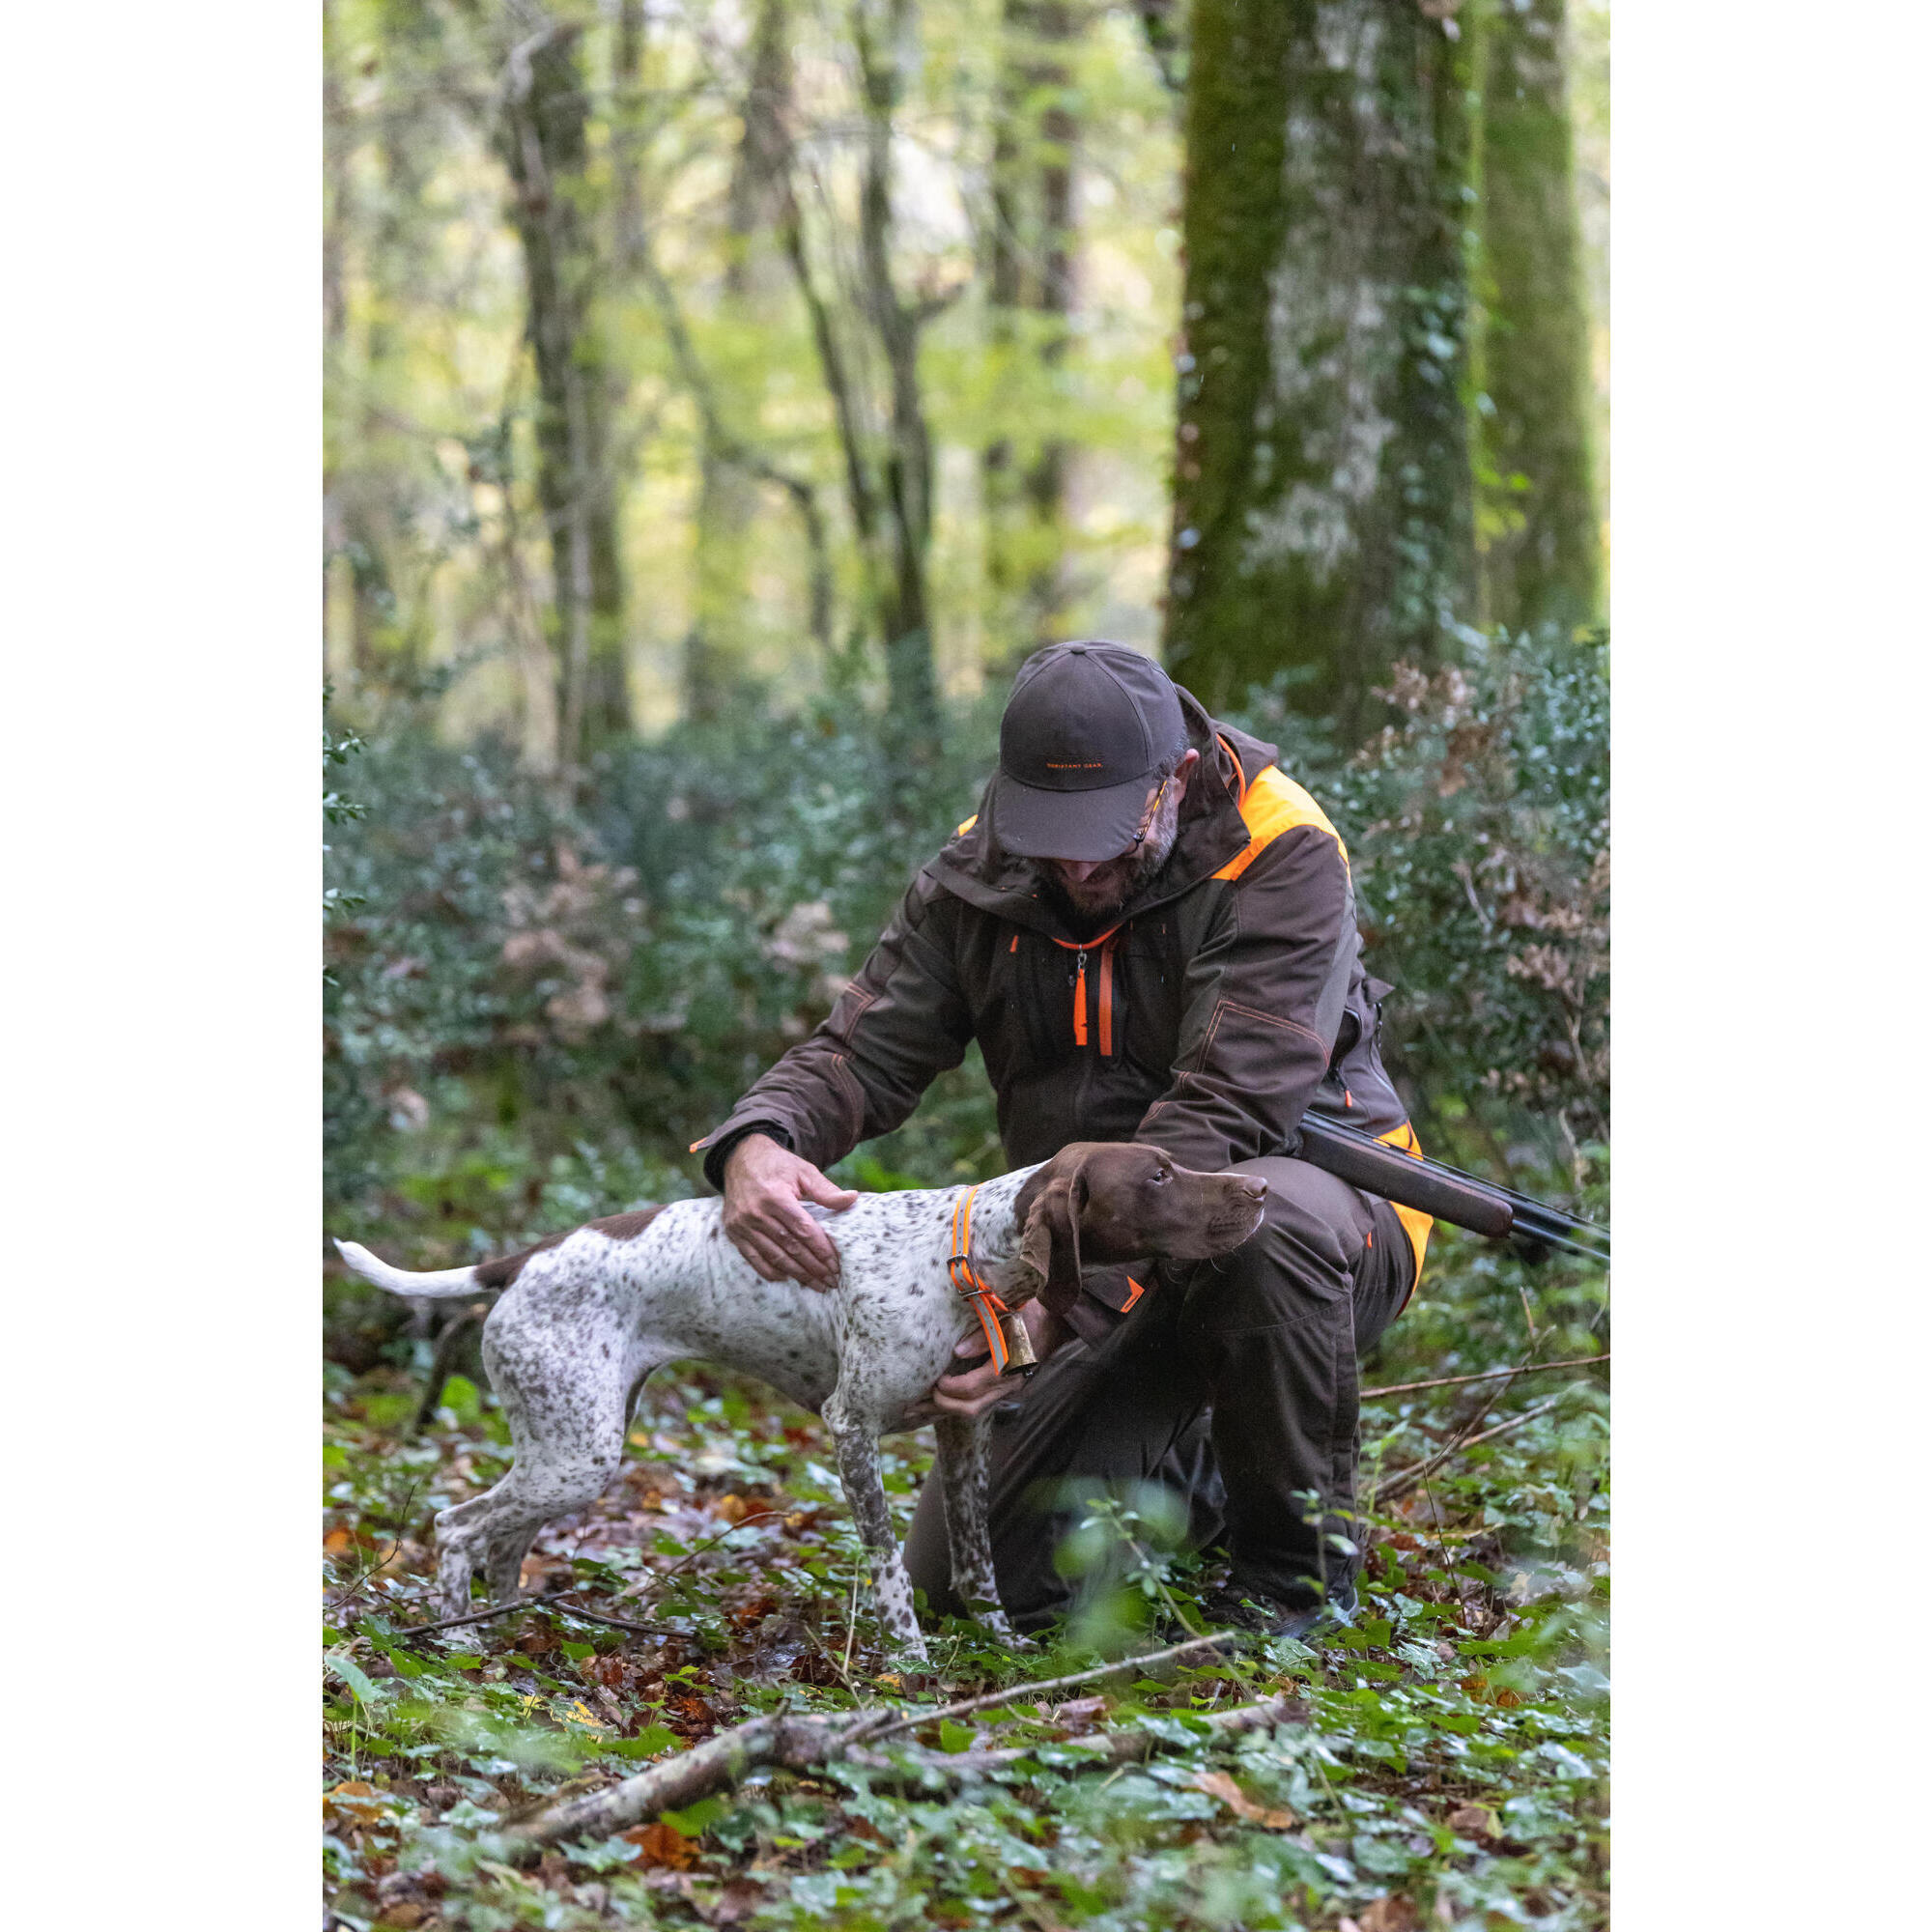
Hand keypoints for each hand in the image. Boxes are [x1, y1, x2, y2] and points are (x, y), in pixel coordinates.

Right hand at [721, 1133, 857, 1290]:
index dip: (821, 1249)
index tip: (836, 1264)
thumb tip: (852, 1199)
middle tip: (831, 1281)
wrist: (741, 1158)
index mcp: (775, 1196)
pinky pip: (752, 1258)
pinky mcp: (734, 1231)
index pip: (803, 1230)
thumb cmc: (778, 1165)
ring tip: (815, 1284)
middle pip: (790, 1247)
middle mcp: (756, 1213)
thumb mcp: (803, 1171)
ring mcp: (742, 1224)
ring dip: (796, 1273)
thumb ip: (826, 1189)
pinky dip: (769, 1270)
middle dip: (813, 1267)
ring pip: (773, 1256)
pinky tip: (787, 1277)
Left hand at [920, 1304, 1060, 1421]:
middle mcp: (1007, 1384)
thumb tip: (957, 1351)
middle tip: (920, 1399)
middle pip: (971, 1409)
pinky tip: (942, 1399)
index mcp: (1006, 1368)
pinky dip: (959, 1403)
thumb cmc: (1030, 1315)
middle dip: (943, 1406)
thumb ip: (983, 1335)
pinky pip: (980, 1402)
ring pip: (975, 1410)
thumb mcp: (1007, 1317)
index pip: (971, 1389)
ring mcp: (1007, 1388)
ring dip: (947, 1409)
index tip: (934, 1379)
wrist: (1056, 1323)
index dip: (948, 1388)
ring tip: (920, 1406)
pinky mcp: (1005, 1387)